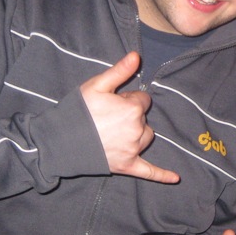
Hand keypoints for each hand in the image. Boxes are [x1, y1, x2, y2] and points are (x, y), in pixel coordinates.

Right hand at [79, 52, 178, 182]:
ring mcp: (133, 150)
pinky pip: (150, 171)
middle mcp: (137, 130)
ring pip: (146, 137)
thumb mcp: (97, 85)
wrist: (60, 140)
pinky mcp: (128, 166)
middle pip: (144, 119)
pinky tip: (176, 178)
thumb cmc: (78, 110)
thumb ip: (120, 71)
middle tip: (107, 118)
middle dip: (131, 116)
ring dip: (136, 134)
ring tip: (112, 132)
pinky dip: (162, 175)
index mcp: (133, 109)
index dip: (128, 99)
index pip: (143, 99)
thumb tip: (137, 56)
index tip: (112, 102)